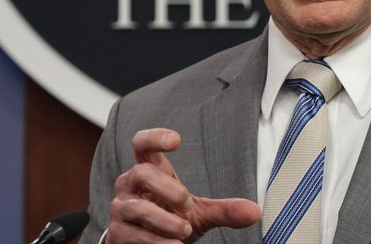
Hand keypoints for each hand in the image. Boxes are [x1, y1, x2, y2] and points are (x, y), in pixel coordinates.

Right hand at [106, 128, 259, 242]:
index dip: (154, 137)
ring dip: (164, 221)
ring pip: (136, 207)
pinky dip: (156, 242)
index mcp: (150, 170)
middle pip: (142, 173)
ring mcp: (120, 209)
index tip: (176, 140)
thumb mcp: (200, 213)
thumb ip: (225, 210)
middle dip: (168, 189)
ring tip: (184, 231)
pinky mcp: (117, 234)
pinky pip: (132, 235)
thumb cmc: (172, 220)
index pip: (142, 144)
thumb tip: (254, 212)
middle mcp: (129, 185)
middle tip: (188, 204)